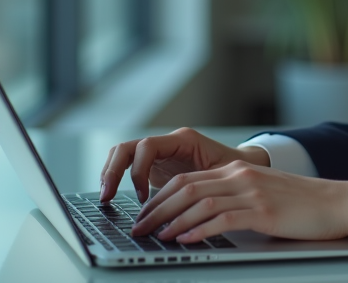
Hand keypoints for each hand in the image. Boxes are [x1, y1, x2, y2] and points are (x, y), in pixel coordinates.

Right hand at [99, 127, 270, 203]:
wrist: (241, 168)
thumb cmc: (234, 171)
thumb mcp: (221, 176)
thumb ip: (200, 185)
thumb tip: (183, 207)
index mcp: (183, 140)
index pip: (147, 146)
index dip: (138, 171)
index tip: (143, 197)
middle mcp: (167, 143)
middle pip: (127, 147)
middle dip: (113, 170)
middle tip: (107, 196)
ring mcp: (158, 152)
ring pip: (122, 154)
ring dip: (110, 173)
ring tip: (106, 198)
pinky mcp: (154, 165)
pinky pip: (127, 165)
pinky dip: (117, 178)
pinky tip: (114, 196)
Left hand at [128, 160, 347, 242]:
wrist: (339, 202)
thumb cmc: (303, 204)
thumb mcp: (263, 194)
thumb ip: (235, 199)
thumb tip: (202, 219)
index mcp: (237, 170)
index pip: (187, 179)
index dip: (160, 197)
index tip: (144, 215)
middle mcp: (240, 177)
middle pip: (185, 188)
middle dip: (157, 209)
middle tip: (139, 228)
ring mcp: (251, 193)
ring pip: (199, 202)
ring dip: (172, 220)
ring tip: (156, 236)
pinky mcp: (263, 212)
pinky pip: (223, 219)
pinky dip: (199, 230)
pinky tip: (186, 240)